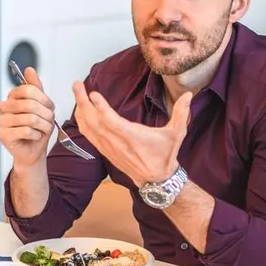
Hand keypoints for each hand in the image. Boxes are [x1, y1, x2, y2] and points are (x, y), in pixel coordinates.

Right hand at [0, 66, 56, 167]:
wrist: (33, 151)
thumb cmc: (37, 129)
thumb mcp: (41, 106)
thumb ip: (35, 87)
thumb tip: (29, 70)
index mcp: (13, 98)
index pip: (27, 89)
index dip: (43, 98)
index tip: (49, 107)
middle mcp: (5, 108)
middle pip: (29, 104)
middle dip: (45, 114)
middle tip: (49, 121)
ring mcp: (3, 122)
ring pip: (30, 119)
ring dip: (43, 126)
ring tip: (43, 130)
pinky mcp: (4, 135)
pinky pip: (26, 131)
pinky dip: (36, 135)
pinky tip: (35, 137)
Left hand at [71, 84, 191, 185]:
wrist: (156, 180)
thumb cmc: (165, 156)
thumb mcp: (177, 134)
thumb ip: (181, 113)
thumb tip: (189, 95)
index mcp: (133, 137)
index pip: (112, 122)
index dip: (101, 108)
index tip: (93, 93)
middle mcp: (117, 142)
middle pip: (94, 121)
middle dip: (83, 101)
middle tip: (77, 84)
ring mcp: (109, 147)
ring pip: (88, 128)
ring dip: (80, 109)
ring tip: (76, 92)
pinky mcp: (105, 151)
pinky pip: (88, 135)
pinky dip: (81, 122)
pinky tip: (79, 110)